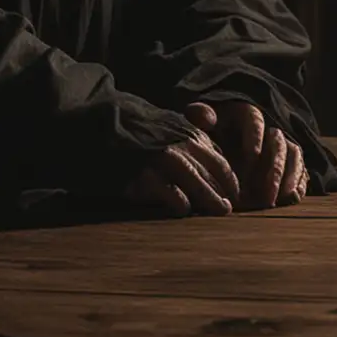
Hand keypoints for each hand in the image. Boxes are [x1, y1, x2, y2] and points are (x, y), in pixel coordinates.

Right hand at [124, 126, 240, 216]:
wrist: (104, 125)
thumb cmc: (140, 130)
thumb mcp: (172, 125)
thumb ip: (194, 138)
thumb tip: (218, 156)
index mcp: (190, 135)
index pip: (220, 161)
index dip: (229, 179)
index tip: (233, 192)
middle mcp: (181, 147)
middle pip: (214, 175)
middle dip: (224, 193)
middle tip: (228, 208)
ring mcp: (165, 161)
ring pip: (200, 186)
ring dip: (211, 201)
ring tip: (219, 212)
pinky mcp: (148, 177)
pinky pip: (174, 197)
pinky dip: (182, 205)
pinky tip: (183, 210)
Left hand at [185, 101, 305, 209]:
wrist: (220, 142)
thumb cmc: (211, 131)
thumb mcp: (201, 120)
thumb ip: (200, 116)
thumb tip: (206, 118)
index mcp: (246, 115)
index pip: (255, 120)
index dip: (254, 137)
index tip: (251, 155)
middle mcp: (268, 128)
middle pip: (278, 143)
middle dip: (275, 168)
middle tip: (268, 192)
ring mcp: (280, 146)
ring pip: (293, 156)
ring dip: (291, 177)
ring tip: (285, 198)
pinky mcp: (288, 163)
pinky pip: (301, 169)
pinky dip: (300, 182)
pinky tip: (293, 198)